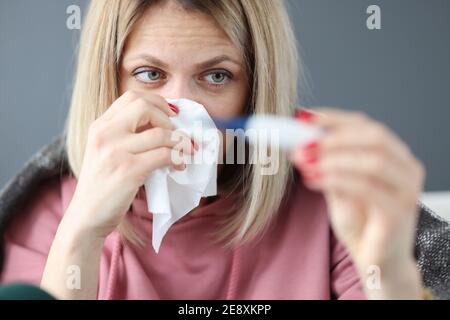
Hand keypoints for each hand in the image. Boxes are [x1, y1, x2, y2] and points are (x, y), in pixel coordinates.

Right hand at [65, 90, 196, 239]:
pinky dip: (178, 158)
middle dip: (168, 118)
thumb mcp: (105, 152)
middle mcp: (105, 134)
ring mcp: (115, 152)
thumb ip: (126, 135)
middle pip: (145, 106)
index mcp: (100, 126)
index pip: (132, 97)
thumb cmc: (101, 186)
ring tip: (184, 153)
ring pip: (161, 133)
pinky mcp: (128, 170)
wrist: (86, 217)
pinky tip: (179, 166)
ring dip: (179, 142)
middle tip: (176, 135)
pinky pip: (164, 155)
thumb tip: (164, 125)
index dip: (157, 102)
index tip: (170, 115)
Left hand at [290, 108, 425, 297]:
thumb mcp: (338, 188)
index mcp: (393, 156)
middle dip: (334, 137)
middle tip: (303, 143)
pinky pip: (367, 188)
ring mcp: (406, 190)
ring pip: (373, 160)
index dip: (334, 118)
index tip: (303, 118)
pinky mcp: (398, 213)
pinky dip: (336, 180)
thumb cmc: (360, 222)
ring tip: (305, 162)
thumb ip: (327, 165)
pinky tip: (313, 180)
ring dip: (333, 158)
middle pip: (374, 136)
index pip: (366, 125)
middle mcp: (405, 168)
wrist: (376, 263)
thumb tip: (302, 141)